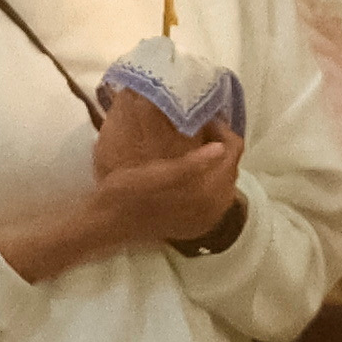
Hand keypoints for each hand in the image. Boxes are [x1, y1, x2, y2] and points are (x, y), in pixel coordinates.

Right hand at [104, 111, 245, 251]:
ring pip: (226, 181)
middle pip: (232, 165)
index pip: (233, 151)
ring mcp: (207, 218)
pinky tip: (194, 170)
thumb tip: (221, 148)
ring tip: (195, 145)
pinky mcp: (198, 223)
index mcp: (206, 194)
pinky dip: (211, 179)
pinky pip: (217, 196)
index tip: (203, 118)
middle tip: (199, 128)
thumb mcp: (155, 174)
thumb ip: (190, 164)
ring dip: (217, 162)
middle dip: (222, 144)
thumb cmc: (127, 192)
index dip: (222, 130)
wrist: (108, 222)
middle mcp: (214, 208)